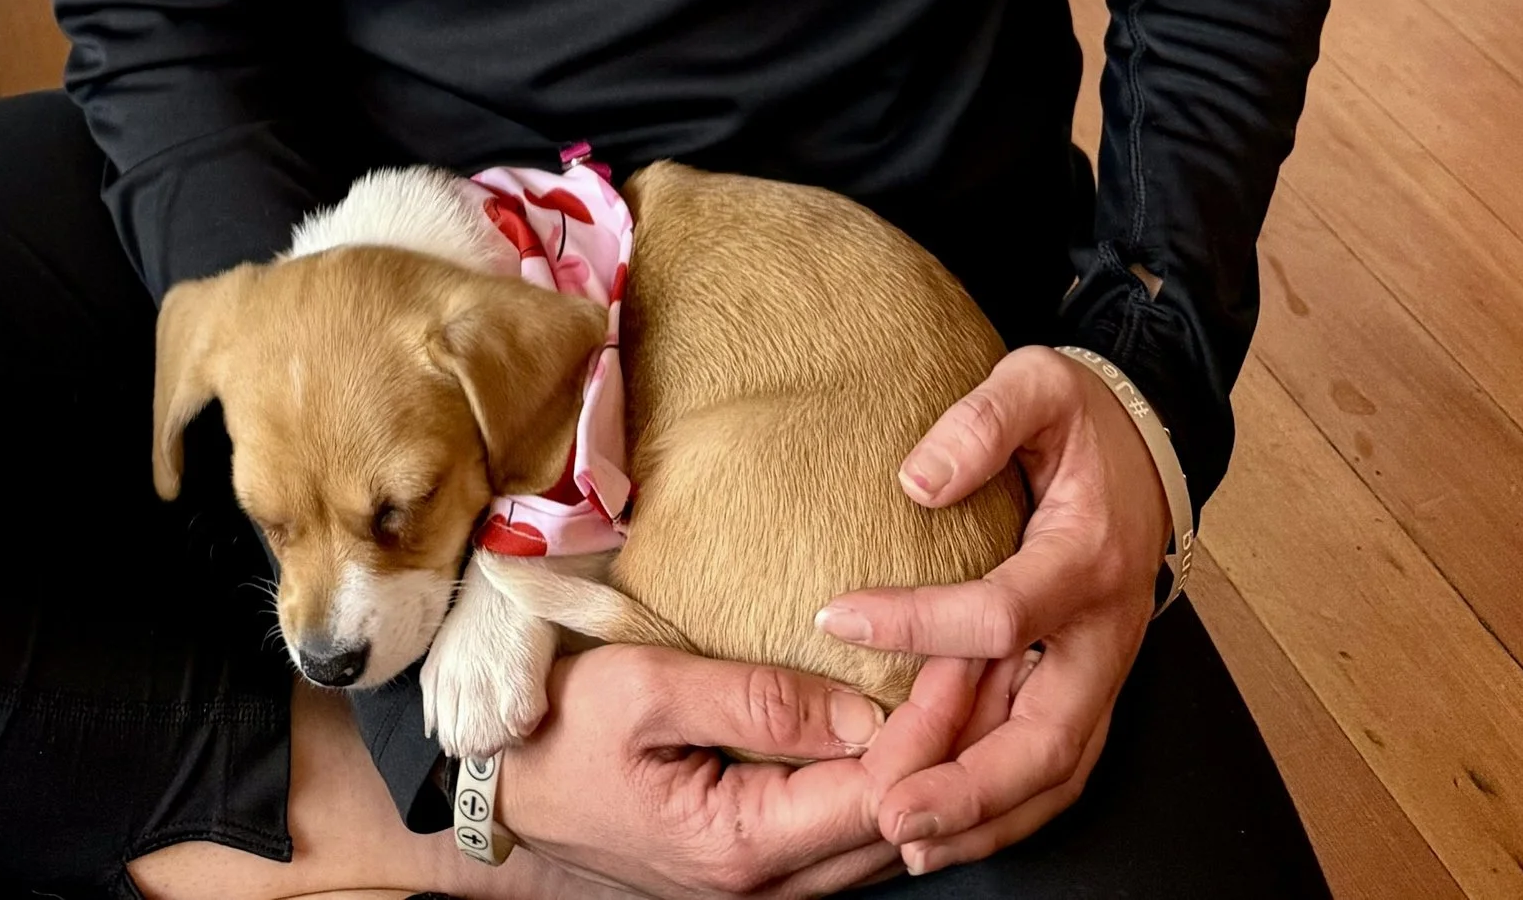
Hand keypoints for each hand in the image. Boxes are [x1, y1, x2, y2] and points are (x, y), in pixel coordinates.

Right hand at [493, 640, 984, 899]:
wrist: (508, 789)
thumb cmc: (564, 731)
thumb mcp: (645, 693)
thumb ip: (757, 702)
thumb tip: (860, 711)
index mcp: (743, 843)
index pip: (881, 790)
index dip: (939, 723)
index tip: (974, 647)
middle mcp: (770, 884)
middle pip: (905, 827)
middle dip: (966, 746)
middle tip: (1014, 661)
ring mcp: (770, 885)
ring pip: (892, 843)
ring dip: (946, 769)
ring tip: (992, 690)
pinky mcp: (765, 867)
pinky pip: (860, 839)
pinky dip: (907, 787)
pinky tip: (930, 736)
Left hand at [813, 344, 1170, 874]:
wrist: (1145, 447)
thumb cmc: (1079, 418)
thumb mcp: (1035, 383)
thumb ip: (980, 422)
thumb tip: (915, 482)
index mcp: (1086, 556)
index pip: (1001, 614)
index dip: (917, 624)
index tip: (835, 617)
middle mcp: (1103, 632)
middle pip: (1047, 735)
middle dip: (970, 784)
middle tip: (889, 809)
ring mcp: (1103, 671)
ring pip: (1056, 772)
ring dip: (985, 816)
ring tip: (908, 838)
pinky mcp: (1090, 688)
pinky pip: (1058, 769)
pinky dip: (1009, 811)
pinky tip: (950, 831)